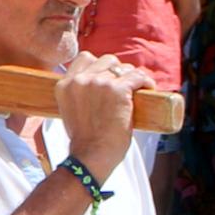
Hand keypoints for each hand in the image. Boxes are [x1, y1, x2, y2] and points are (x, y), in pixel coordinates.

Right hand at [54, 52, 143, 183]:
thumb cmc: (84, 141)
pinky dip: (146, 82)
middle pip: (107, 60)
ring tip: (140, 88)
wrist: (91, 156)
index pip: (85, 58)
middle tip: (126, 85)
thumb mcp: (71, 111)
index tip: (109, 76)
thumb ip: (79, 97)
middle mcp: (81, 79)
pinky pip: (138, 76)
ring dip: (133, 76)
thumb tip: (97, 94)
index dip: (100, 65)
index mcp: (65, 84)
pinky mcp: (118, 89)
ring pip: (124, 67)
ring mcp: (100, 83)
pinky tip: (149, 88)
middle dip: (119, 70)